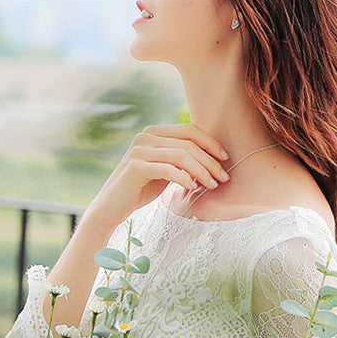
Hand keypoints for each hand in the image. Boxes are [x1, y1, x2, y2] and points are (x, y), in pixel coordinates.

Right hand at [89, 123, 229, 226]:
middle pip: (188, 144)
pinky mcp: (135, 167)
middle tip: (223, 178)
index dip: (210, 143)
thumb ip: (181, 160)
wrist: (111, 207)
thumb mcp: (165, 170)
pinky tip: (192, 187)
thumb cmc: (141, 189)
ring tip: (212, 185)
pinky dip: (184, 178)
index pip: (189, 130)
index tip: (225, 158)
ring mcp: (139, 150)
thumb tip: (212, 157)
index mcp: (153, 133)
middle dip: (210, 161)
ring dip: (202, 171)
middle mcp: (145, 136)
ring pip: (181, 155)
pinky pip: (168, 169)